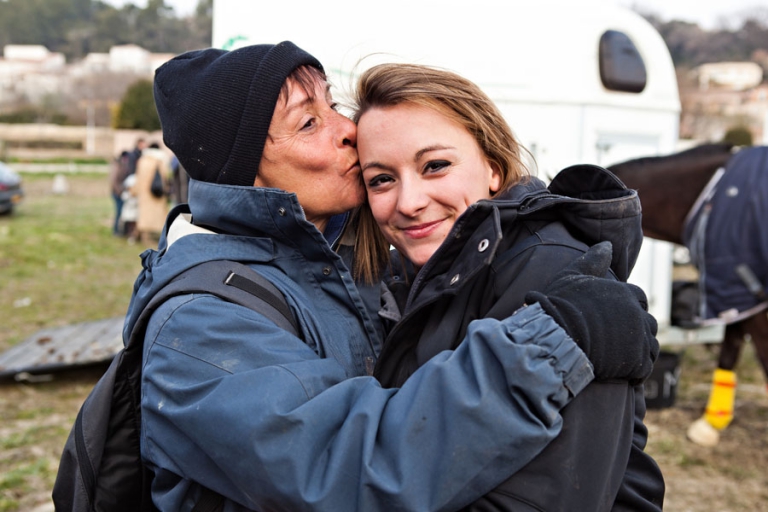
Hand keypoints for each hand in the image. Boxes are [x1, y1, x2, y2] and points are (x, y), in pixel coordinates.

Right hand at [525, 242, 658, 383]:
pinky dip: (637, 371)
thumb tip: (607, 243)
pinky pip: (645, 367)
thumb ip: (593, 259)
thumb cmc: (560, 304)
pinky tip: (622, 372)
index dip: (631, 308)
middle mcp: (637, 313)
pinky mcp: (636, 361)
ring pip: (650, 346)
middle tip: (617, 341)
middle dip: (638, 331)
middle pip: (649, 323)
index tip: (617, 318)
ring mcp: (638, 338)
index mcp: (625, 293)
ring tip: (621, 358)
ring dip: (640, 352)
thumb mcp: (573, 275)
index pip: (640, 299)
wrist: (555, 334)